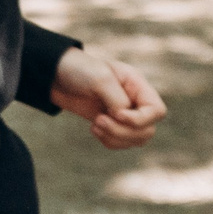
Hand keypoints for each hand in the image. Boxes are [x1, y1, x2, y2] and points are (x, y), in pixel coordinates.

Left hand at [50, 48, 165, 150]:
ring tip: (95, 125)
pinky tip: (93, 129)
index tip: (116, 114)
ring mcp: (124, 114)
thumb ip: (117, 99)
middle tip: (99, 120)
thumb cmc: (78, 70)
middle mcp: (135, 100)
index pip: (157, 111)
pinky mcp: (112, 123)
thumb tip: (123, 118)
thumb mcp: (99, 78)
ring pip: (136, 140)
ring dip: (115, 138)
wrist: (55, 75)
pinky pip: (122, 143)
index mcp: (137, 85)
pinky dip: (110, 142)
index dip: (140, 119)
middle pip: (147, 130)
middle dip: (123, 132)